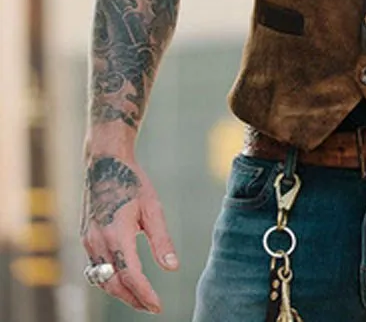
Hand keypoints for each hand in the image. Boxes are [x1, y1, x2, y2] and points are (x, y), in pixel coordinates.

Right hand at [80, 154, 179, 312]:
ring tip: (141, 298)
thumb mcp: (153, 208)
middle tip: (152, 307)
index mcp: (115, 233)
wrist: (106, 164)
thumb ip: (162, 240)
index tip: (158, 306)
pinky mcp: (86, 238)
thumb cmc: (133, 183)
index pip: (130, 275)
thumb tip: (173, 268)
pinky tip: (125, 282)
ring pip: (102, 279)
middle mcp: (97, 241)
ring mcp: (88, 241)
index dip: (144, 294)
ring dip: (120, 292)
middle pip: (113, 283)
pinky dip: (109, 280)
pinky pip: (95, 268)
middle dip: (133, 299)